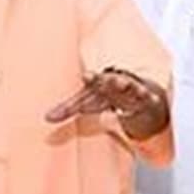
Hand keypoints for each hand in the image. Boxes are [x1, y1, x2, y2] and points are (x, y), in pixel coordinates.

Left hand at [45, 69, 169, 139]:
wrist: (143, 96)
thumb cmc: (111, 96)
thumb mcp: (90, 103)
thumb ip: (68, 109)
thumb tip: (46, 117)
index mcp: (98, 86)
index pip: (85, 93)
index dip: (78, 94)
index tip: (75, 88)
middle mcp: (114, 84)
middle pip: (105, 83)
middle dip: (98, 80)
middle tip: (87, 75)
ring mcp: (131, 89)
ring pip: (126, 86)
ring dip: (122, 83)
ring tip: (120, 81)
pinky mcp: (147, 97)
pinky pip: (145, 96)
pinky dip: (144, 94)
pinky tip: (145, 94)